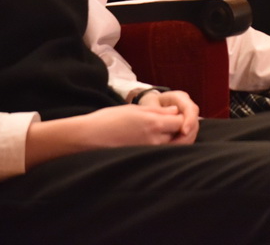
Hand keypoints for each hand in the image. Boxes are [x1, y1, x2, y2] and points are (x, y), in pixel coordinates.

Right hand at [25, 100, 196, 168]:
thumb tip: (174, 111)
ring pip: (173, 147)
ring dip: (174, 140)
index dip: (181, 116)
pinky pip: (160, 155)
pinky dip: (164, 149)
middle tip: (178, 127)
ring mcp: (149, 151)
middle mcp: (154, 138)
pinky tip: (155, 144)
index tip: (176, 115)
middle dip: (183, 130)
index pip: (180, 120)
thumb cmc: (106, 120)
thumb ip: (157, 111)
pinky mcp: (142, 160)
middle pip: (181, 135)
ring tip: (165, 135)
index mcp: (152, 122)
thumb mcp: (133, 109)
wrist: (86, 139)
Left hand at [138, 90, 199, 142]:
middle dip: (188, 135)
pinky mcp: (187, 126)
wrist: (152, 105)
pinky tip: (173, 148)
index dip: (190, 120)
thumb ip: (159, 112)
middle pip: (195, 122)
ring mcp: (189, 117)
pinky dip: (183, 143)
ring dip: (185, 141)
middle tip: (177, 145)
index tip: (184, 132)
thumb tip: (166, 121)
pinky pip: (189, 136)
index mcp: (180, 98)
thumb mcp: (151, 105)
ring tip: (172, 148)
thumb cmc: (150, 104)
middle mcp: (187, 107)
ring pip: (193, 131)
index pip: (191, 109)